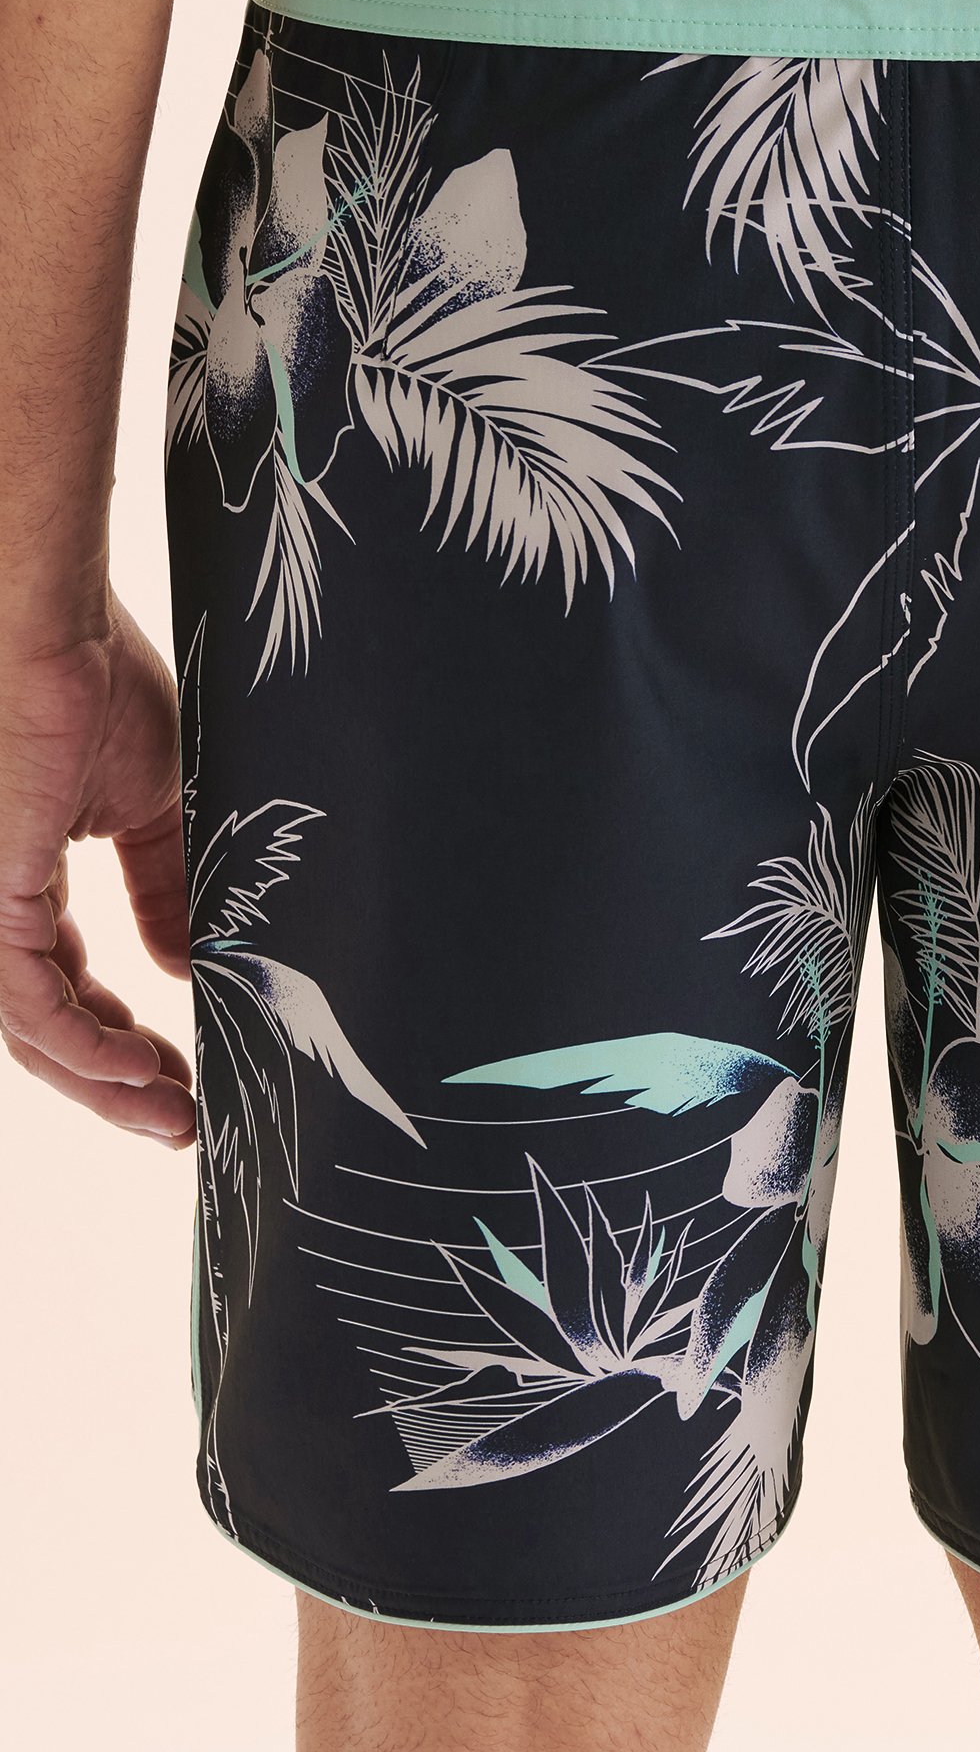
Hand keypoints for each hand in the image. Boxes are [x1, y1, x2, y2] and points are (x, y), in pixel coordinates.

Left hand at [0, 604, 194, 1143]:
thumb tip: (185, 963)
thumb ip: (163, 889)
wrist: (54, 631)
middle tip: (181, 1120)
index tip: (180, 1069)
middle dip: (115, 1081)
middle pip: (46, 1024)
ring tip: (172, 1115)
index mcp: (21, 874)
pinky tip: (138, 1071)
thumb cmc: (96, 684)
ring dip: (105, 1083)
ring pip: (33, 1032)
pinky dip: (86, 1047)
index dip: (119, 1033)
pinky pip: (29, 1006)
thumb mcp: (151, 806)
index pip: (63, 982)